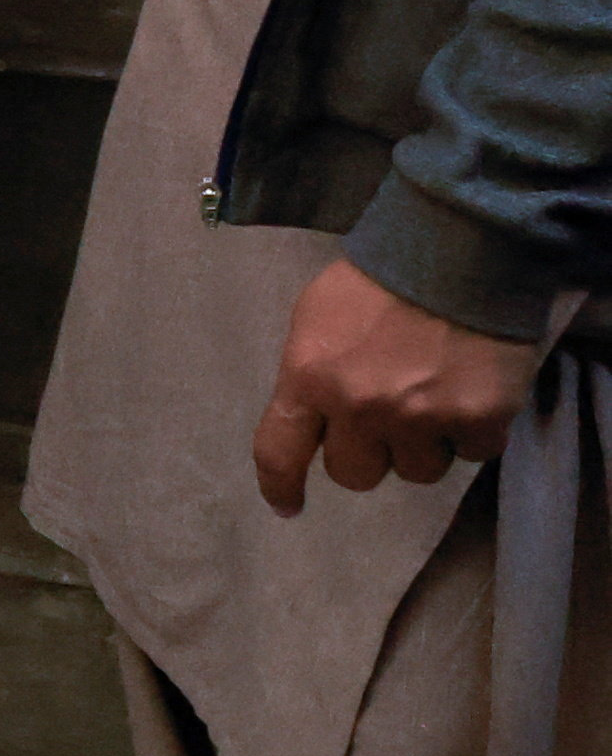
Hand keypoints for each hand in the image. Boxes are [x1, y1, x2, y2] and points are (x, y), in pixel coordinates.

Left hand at [251, 258, 539, 512]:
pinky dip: (472, 432)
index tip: (288, 505)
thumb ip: (311, 371)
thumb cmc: (378, 278)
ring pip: (416, 472)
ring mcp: (421, 418)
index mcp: (308, 378)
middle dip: (367, 454)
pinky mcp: (477, 420)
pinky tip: (470, 393)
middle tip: (384, 420)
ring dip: (422, 445)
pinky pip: (470, 454)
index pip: (278, 452)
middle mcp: (360, 408)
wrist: (459, 251)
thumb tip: (312, 412)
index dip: (280, 485)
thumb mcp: (317, 316)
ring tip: (432, 398)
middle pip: (354, 475)